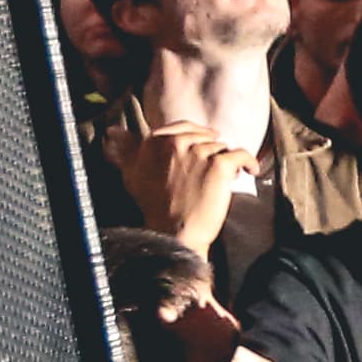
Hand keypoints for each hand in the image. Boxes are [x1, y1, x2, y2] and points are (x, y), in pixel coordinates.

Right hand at [108, 119, 246, 246]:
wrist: (173, 233)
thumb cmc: (154, 207)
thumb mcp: (131, 175)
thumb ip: (126, 151)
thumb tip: (111, 131)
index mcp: (154, 141)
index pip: (183, 128)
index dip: (195, 139)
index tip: (200, 152)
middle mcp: (175, 142)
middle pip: (205, 136)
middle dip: (210, 151)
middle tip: (212, 169)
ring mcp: (198, 152)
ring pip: (222, 147)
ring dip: (225, 162)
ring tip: (222, 179)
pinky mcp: (219, 164)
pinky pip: (242, 154)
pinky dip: (249, 163)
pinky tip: (250, 171)